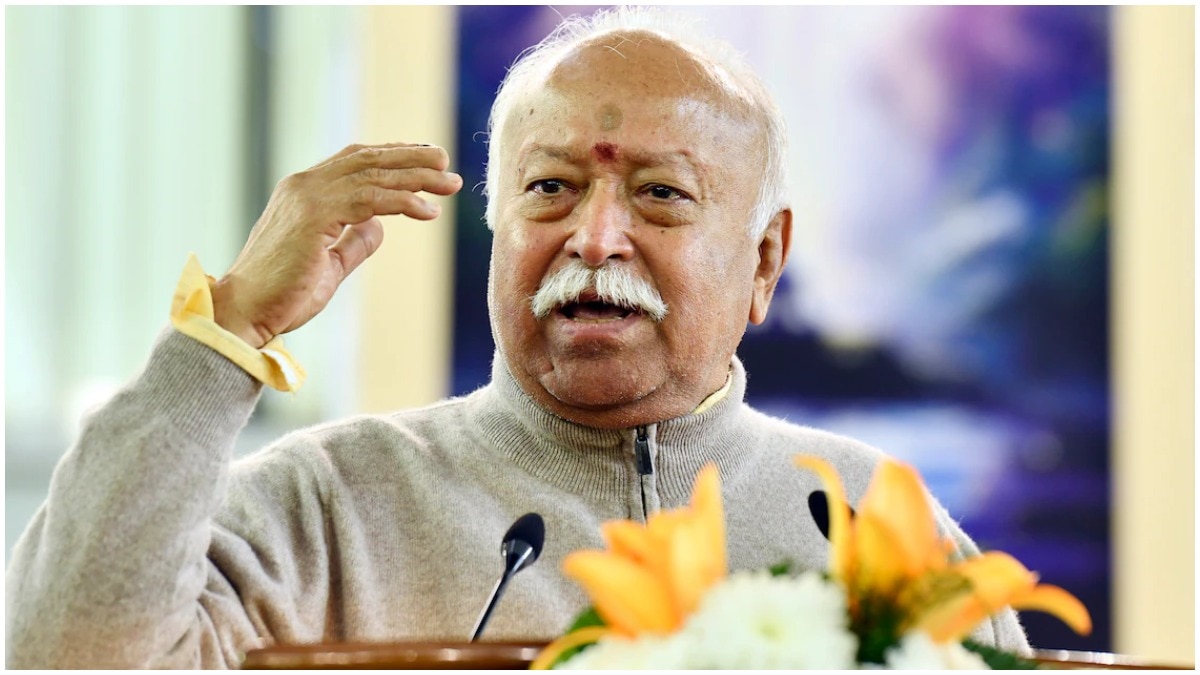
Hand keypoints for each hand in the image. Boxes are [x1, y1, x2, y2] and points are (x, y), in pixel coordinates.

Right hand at [211, 143, 462, 348]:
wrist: (244, 312)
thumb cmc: (282, 295)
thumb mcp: (329, 264)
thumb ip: (353, 242)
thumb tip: (379, 226)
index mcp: (303, 192)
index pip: (353, 160)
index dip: (391, 155)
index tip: (424, 159)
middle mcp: (304, 185)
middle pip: (367, 159)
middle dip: (410, 159)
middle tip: (445, 160)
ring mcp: (307, 196)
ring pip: (373, 175)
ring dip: (416, 177)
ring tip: (449, 182)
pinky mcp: (315, 216)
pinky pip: (370, 200)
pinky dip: (403, 202)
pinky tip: (429, 211)